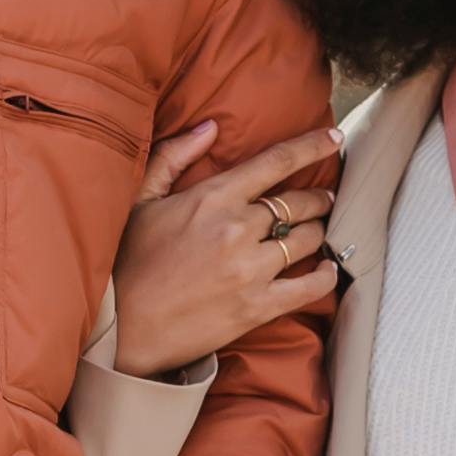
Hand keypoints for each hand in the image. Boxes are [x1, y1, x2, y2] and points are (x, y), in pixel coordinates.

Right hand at [109, 118, 340, 378]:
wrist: (121, 327)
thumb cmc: (127, 262)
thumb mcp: (141, 200)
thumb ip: (175, 157)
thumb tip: (210, 127)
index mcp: (212, 197)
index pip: (276, 162)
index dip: (312, 146)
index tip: (334, 139)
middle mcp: (237, 229)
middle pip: (298, 203)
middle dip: (316, 198)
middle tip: (323, 199)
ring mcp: (251, 270)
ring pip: (307, 240)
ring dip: (317, 232)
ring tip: (316, 231)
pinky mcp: (257, 307)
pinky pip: (309, 288)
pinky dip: (324, 277)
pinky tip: (326, 270)